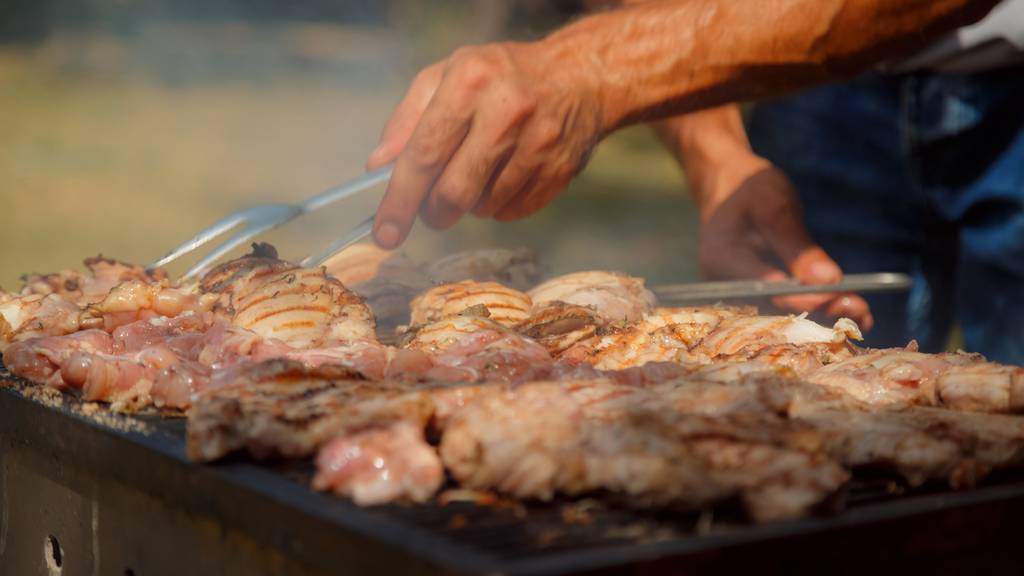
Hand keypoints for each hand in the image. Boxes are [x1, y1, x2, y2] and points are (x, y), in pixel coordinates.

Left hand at [366, 41, 605, 247]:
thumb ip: (408, 119)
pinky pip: (513, 211)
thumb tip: (378, 165)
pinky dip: (499, 205)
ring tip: (480, 173)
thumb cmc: (501, 76)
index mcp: (470, 81)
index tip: (385, 233)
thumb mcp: (448, 76)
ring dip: (470, 204)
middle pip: (454, 191)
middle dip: (434, 211)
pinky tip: (505, 177)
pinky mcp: (559, 170)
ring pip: (484, 207)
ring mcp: (539, 143)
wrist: (581, 76)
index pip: (425, 153)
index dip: (400, 199)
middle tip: (433, 208)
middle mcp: (507, 111)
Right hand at [695, 155, 873, 329]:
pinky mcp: (746, 298)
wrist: (727, 191)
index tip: (848, 301)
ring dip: (820, 315)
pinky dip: (811, 309)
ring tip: (862, 314)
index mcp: (722, 259)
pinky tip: (843, 309)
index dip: (809, 300)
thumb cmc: (751, 191)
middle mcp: (721, 286)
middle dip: (820, 313)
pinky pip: (779, 308)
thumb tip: (831, 281)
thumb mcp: (775, 207)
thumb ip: (798, 247)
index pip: (768, 289)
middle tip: (863, 314)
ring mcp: (731, 295)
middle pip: (773, 308)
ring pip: (779, 313)